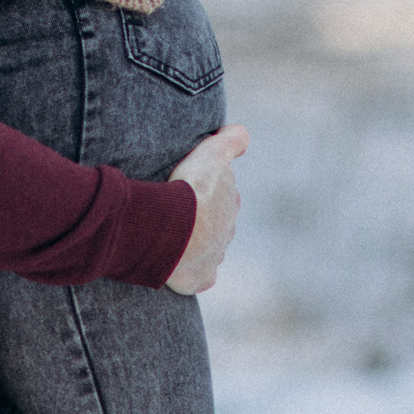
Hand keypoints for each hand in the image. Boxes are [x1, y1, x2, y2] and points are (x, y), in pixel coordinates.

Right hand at [163, 124, 248, 294]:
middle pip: (216, 224)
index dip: (207, 190)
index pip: (224, 195)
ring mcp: (214, 257)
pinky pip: (198, 278)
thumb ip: (231, 142)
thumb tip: (242, 135)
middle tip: (177, 211)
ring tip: (171, 237)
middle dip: (203, 219)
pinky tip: (178, 267)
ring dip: (194, 245)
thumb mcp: (212, 155)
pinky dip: (191, 274)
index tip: (190, 187)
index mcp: (230, 204)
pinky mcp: (199, 278)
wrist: (173, 229)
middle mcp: (227, 232)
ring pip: (207, 250)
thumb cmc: (191, 190)